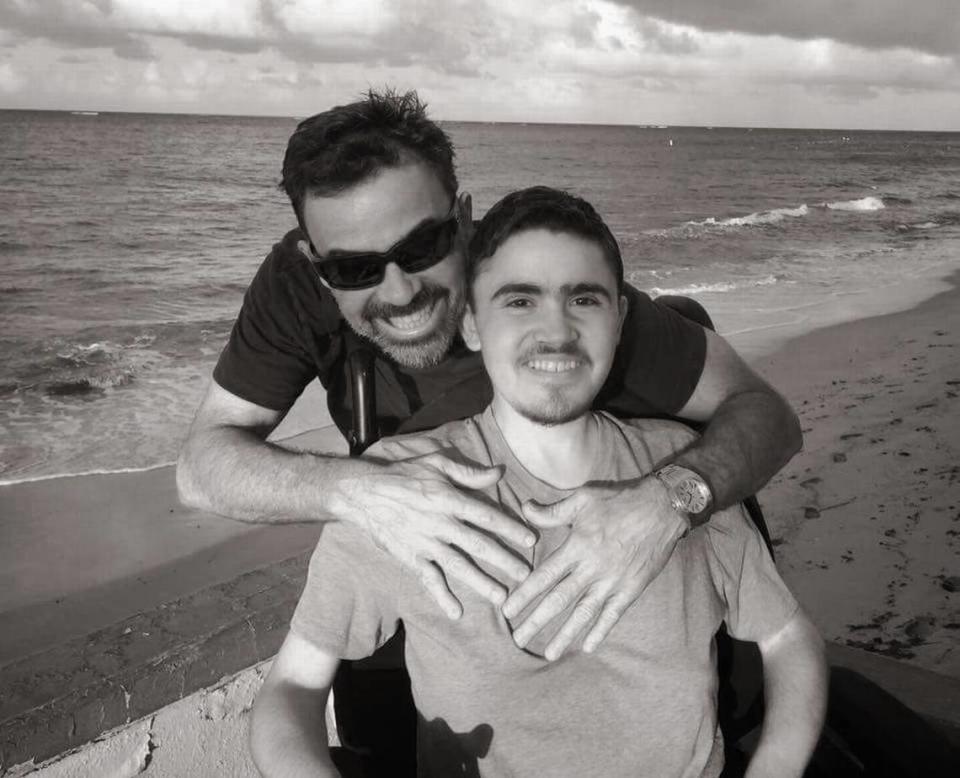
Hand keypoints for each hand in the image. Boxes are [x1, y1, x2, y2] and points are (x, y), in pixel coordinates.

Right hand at [331, 452, 534, 618]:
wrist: (364, 493)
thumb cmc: (404, 475)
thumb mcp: (436, 464)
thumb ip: (469, 471)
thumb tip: (499, 472)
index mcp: (449, 499)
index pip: (486, 515)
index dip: (510, 528)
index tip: (530, 541)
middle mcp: (441, 523)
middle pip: (478, 544)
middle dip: (504, 560)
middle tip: (525, 575)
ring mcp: (425, 542)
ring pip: (458, 565)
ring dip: (480, 582)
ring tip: (501, 597)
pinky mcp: (411, 557)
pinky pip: (428, 579)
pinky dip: (441, 596)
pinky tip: (456, 611)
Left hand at [502, 476, 686, 659]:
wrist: (662, 508)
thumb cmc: (619, 501)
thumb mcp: (582, 499)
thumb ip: (552, 511)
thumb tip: (524, 508)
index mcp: (576, 547)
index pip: (543, 576)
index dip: (524, 595)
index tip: (507, 611)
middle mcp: (592, 568)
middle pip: (558, 600)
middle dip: (536, 622)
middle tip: (517, 640)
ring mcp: (612, 581)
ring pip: (583, 613)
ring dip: (564, 635)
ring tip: (548, 654)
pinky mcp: (631, 589)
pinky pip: (613, 615)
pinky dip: (600, 631)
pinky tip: (588, 647)